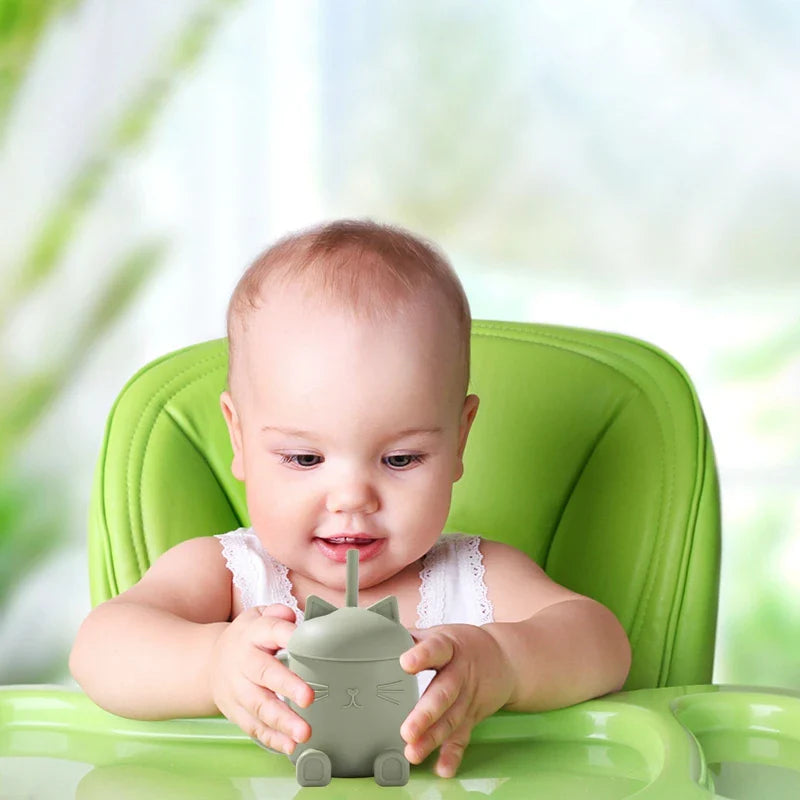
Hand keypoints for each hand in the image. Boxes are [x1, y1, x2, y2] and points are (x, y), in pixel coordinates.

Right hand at [209, 604, 314, 754]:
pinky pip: (254, 727)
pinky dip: (272, 739)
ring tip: (304, 731)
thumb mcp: (258, 617)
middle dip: (287, 686)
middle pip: (265, 673)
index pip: (272, 630)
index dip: (288, 635)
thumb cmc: (247, 639)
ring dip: (282, 721)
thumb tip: (290, 617)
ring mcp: (238, 690)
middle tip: (308, 698)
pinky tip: (290, 745)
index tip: (306, 643)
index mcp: (253, 634)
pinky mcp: (236, 712)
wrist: (210, 662)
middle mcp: (244, 662)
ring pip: (260, 706)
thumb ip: (277, 614)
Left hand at [399, 624, 513, 777]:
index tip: (405, 663)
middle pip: (444, 693)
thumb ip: (412, 637)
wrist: (504, 658)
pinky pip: (462, 737)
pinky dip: (453, 754)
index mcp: (450, 647)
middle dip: (426, 714)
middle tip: (407, 730)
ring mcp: (467, 697)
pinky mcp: (472, 717)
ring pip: (450, 719)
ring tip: (413, 752)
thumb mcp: (440, 634)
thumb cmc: (462, 645)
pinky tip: (442, 767)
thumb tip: (380, 635)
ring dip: (432, 738)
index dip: (422, 655)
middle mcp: (460, 674)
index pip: (436, 649)